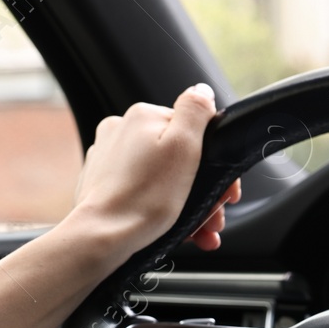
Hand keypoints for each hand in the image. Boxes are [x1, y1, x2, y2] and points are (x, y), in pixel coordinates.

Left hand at [0, 83, 241, 327]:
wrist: (103, 237)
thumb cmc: (145, 198)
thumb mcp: (184, 147)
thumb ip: (195, 110)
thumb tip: (201, 90)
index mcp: (143, 116)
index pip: (194, 131)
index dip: (216, 163)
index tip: (226, 192)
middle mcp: (121, 130)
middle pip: (179, 157)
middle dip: (203, 189)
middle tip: (214, 217)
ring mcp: (109, 157)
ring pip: (163, 177)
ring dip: (188, 205)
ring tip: (201, 231)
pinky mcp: (102, 184)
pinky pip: (144, 192)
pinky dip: (163, 210)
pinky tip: (179, 232)